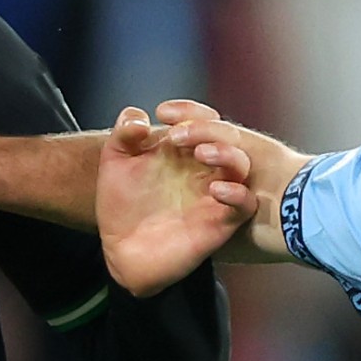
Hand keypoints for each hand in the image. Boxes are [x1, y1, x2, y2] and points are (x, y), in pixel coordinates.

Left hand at [95, 103, 245, 293]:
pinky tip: (214, 191)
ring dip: (226, 153)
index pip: (202, 119)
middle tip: (177, 136)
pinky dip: (237, 194)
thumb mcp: (115, 162)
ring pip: (241, 165)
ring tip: (201, 153)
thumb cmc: (121, 205)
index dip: (189, 110)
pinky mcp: (221, 222)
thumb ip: (123, 135)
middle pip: (226, 135)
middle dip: (207, 128)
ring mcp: (214, 194)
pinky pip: (245, 204)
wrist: (121, 250)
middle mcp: (203, 169)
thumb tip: (140, 116)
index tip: (164, 112)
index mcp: (183, 150)